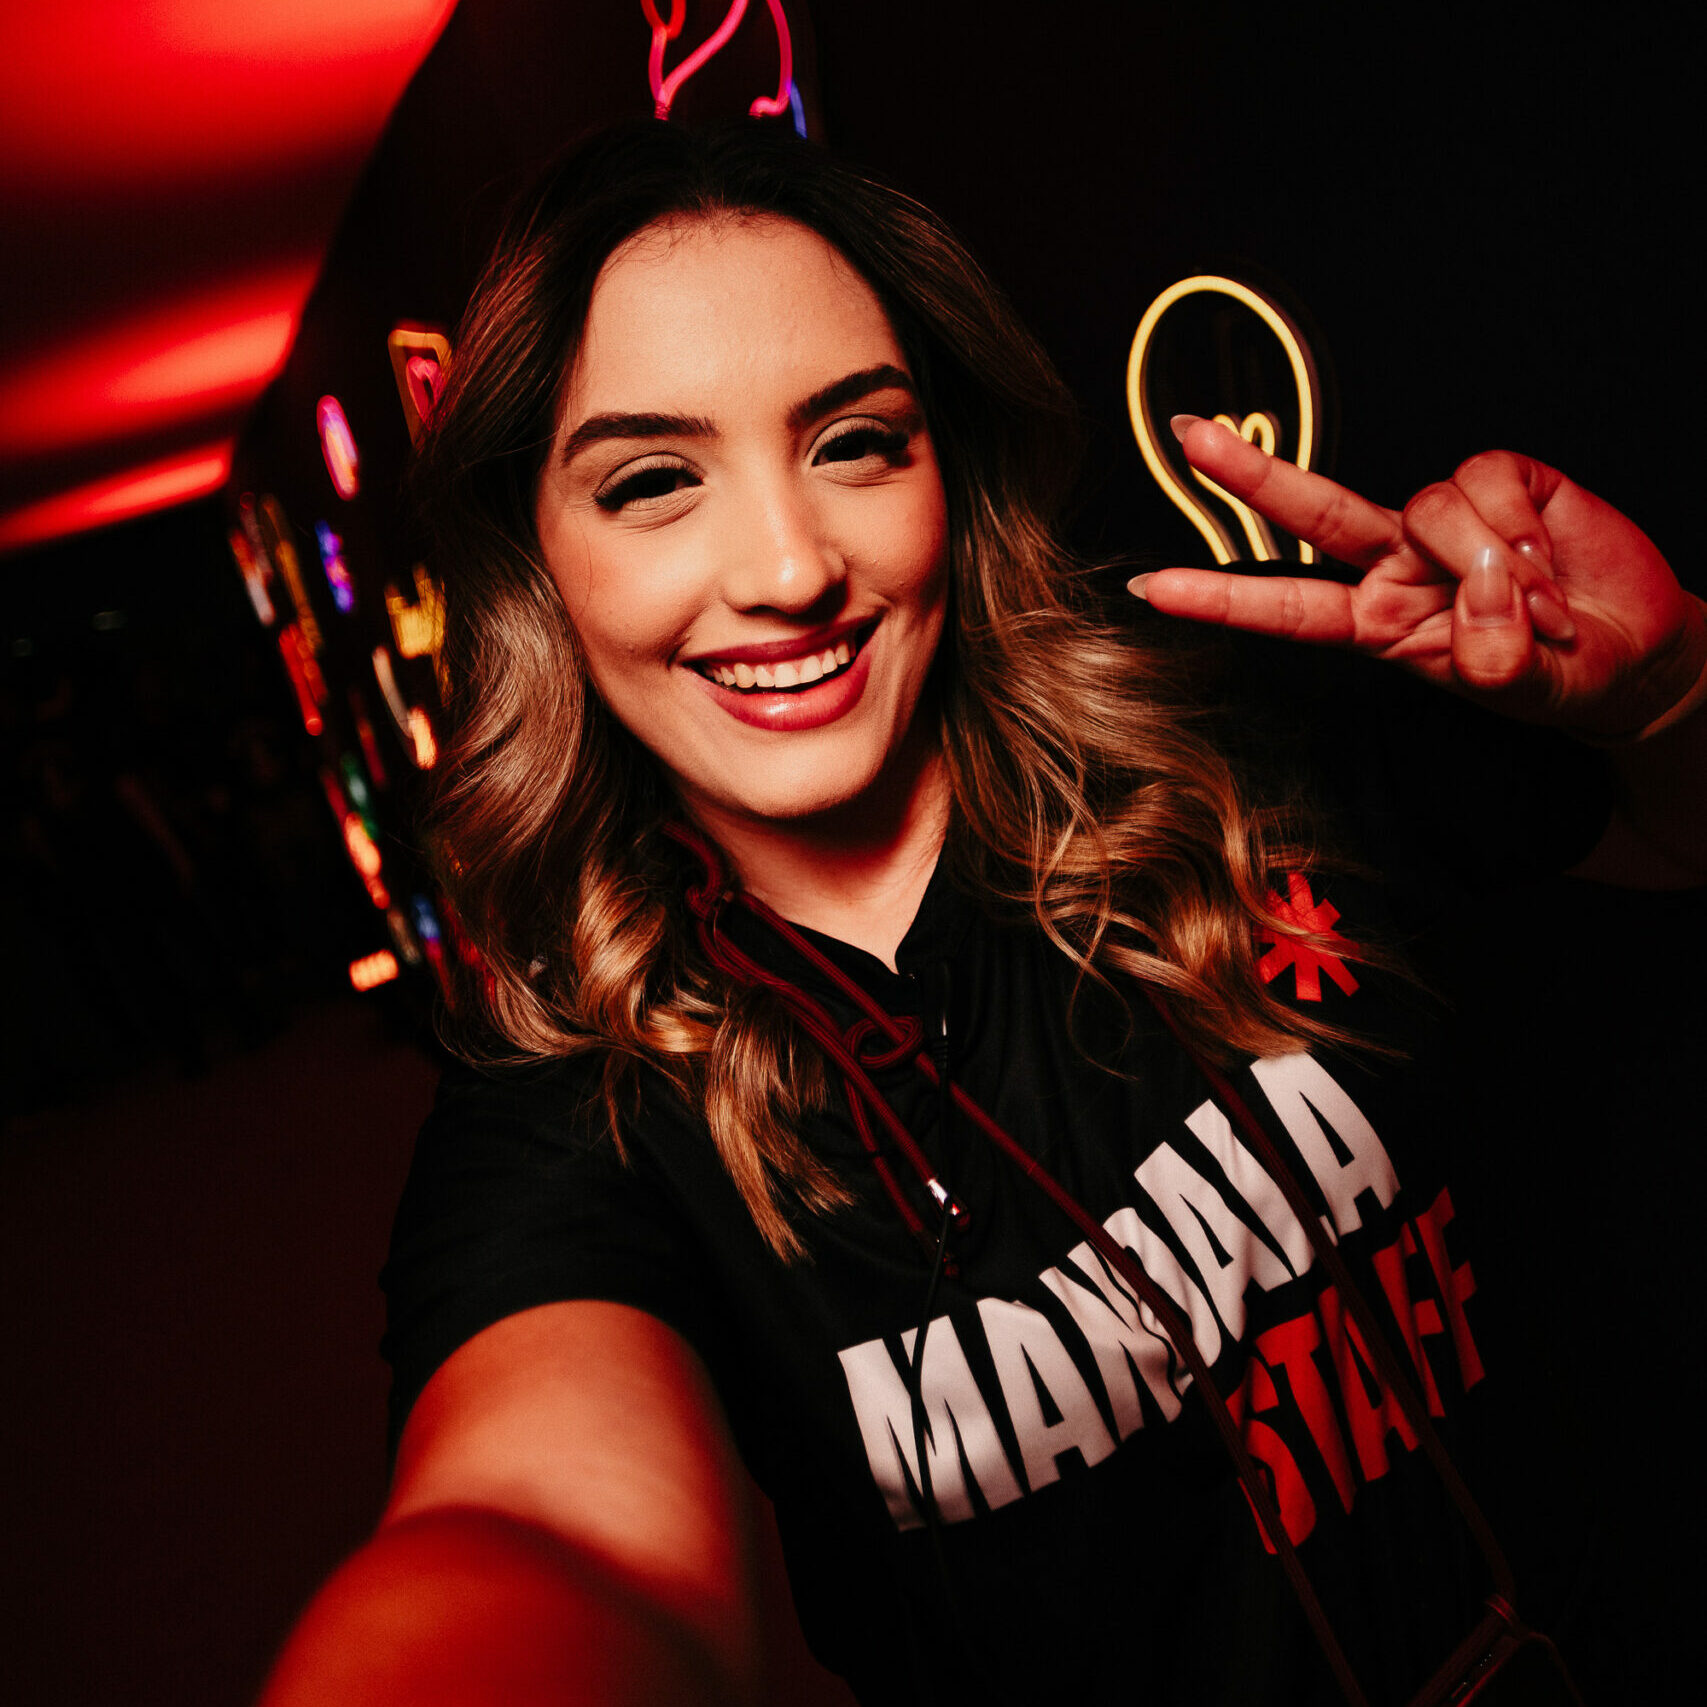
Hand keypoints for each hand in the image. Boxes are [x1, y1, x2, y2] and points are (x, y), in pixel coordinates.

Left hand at [1131, 416, 1706, 741]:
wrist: (1630, 651)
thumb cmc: (1554, 675)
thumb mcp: (1514, 687)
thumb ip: (1493, 659)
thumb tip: (1482, 606)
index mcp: (1375, 622)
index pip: (1286, 608)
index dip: (1220, 597)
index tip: (1152, 589)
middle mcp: (1396, 563)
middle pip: (1313, 511)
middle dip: (1251, 474)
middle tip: (1191, 441)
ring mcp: (1444, 522)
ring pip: (1431, 508)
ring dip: (1493, 567)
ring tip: (1536, 610)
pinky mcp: (1502, 482)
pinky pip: (1488, 483)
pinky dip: (1522, 532)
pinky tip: (1547, 565)